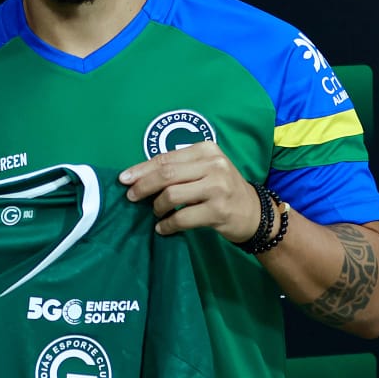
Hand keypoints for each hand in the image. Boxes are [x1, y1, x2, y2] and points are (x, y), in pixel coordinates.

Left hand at [118, 141, 261, 241]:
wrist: (254, 212)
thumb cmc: (222, 189)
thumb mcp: (204, 170)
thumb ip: (178, 169)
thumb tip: (138, 176)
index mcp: (206, 150)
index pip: (166, 158)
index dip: (141, 169)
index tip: (124, 179)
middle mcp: (214, 165)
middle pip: (166, 174)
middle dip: (143, 186)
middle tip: (131, 197)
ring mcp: (218, 187)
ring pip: (171, 195)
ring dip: (157, 207)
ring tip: (156, 213)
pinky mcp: (218, 210)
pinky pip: (182, 218)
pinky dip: (167, 224)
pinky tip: (163, 227)